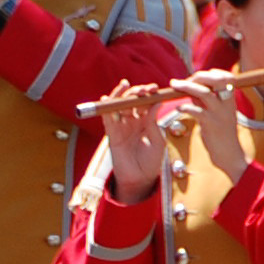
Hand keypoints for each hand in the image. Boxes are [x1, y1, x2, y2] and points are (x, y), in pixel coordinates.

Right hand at [94, 83, 173, 202]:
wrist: (141, 178)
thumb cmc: (152, 161)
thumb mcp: (158, 141)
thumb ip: (154, 123)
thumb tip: (157, 103)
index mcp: (147, 121)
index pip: (146, 102)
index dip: (149, 94)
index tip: (155, 88)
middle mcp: (133, 121)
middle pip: (132, 101)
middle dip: (137, 91)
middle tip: (145, 88)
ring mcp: (122, 126)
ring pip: (119, 105)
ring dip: (121, 94)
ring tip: (125, 86)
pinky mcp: (112, 133)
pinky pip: (107, 118)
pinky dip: (105, 108)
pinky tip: (105, 98)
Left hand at [183, 72, 247, 180]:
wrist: (229, 155)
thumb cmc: (220, 134)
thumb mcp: (216, 113)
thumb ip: (205, 100)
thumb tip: (190, 88)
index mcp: (231, 100)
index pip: (227, 77)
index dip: (212, 73)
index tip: (198, 77)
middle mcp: (227, 105)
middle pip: (218, 80)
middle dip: (199, 76)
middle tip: (183, 80)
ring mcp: (220, 115)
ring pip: (205, 93)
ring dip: (187, 86)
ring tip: (174, 85)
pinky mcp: (211, 125)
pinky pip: (196, 112)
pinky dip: (185, 107)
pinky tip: (178, 108)